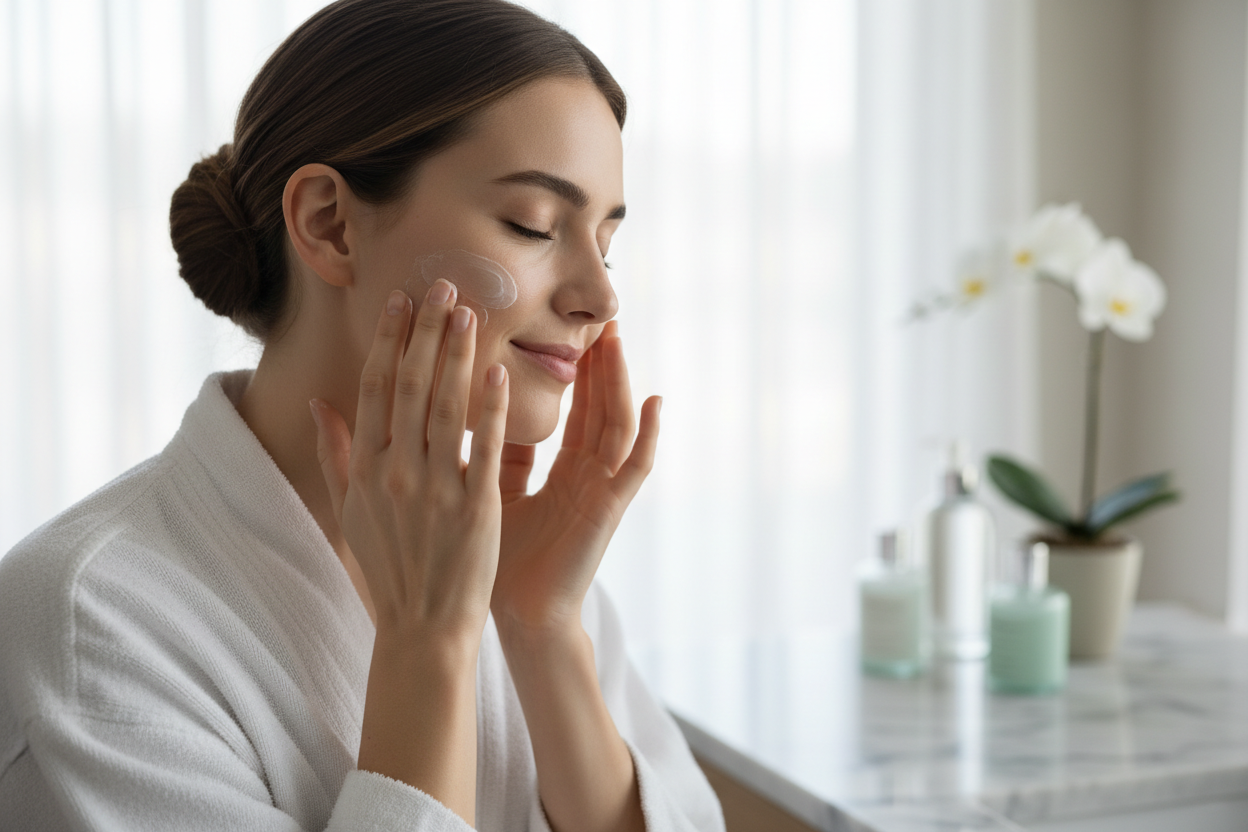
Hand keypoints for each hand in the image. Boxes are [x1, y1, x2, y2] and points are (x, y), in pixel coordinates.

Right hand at [310, 282, 509, 641]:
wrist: (421, 629)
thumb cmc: (388, 569)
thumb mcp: (350, 511)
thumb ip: (334, 454)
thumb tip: (317, 404)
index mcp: (364, 470)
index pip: (375, 389)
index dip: (391, 341)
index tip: (403, 302)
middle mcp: (394, 472)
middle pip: (411, 385)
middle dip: (427, 331)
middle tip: (445, 285)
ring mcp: (434, 488)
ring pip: (445, 405)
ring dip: (458, 353)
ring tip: (470, 312)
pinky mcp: (474, 506)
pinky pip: (483, 446)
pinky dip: (489, 407)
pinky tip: (498, 370)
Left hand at [492, 320, 659, 636]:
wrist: (518, 619)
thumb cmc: (501, 564)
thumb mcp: (491, 494)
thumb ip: (493, 453)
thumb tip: (473, 409)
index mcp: (561, 473)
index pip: (572, 411)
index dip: (574, 373)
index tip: (569, 331)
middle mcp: (586, 477)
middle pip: (598, 408)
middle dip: (599, 365)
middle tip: (599, 318)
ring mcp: (602, 491)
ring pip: (616, 425)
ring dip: (619, 383)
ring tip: (617, 340)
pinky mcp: (610, 510)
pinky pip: (635, 467)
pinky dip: (647, 434)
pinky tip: (654, 401)